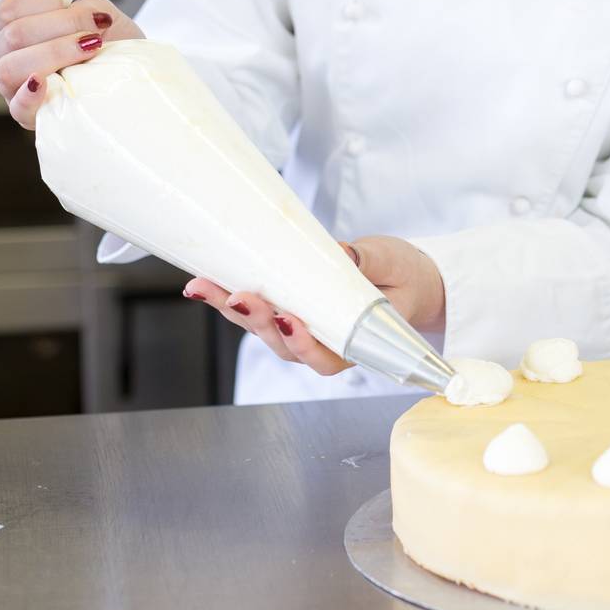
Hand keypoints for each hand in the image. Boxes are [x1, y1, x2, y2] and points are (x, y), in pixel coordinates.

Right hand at [0, 0, 143, 128]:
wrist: (132, 75)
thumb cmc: (112, 43)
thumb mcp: (100, 14)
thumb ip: (79, 10)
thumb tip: (69, 19)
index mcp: (19, 26)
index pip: (7, 8)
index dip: (42, 2)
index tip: (73, 9)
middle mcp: (10, 55)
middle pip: (12, 36)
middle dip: (60, 28)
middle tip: (93, 36)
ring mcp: (16, 87)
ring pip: (9, 68)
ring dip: (53, 54)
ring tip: (88, 53)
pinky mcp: (31, 115)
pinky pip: (17, 107)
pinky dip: (28, 95)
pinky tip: (43, 84)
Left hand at [182, 235, 446, 376]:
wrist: (404, 277)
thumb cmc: (405, 276)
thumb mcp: (395, 263)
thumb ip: (370, 260)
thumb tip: (341, 252)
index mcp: (354, 344)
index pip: (324, 357)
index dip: (302, 344)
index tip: (288, 320)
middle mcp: (322, 344)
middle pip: (282, 344)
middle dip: (256, 320)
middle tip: (239, 296)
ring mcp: (299, 329)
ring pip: (261, 330)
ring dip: (231, 309)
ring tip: (204, 286)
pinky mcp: (285, 308)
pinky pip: (255, 310)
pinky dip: (228, 297)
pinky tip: (204, 283)